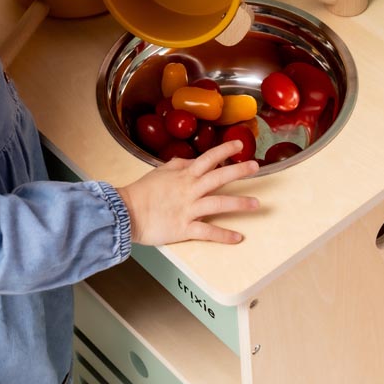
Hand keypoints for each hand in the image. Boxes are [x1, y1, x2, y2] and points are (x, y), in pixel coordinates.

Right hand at [117, 140, 259, 245]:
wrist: (127, 212)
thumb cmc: (142, 192)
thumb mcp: (160, 171)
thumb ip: (179, 164)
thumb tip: (192, 161)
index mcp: (184, 175)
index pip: (208, 158)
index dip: (225, 150)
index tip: (239, 145)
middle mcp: (190, 190)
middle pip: (219, 177)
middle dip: (239, 171)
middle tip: (256, 167)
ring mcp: (188, 209)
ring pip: (218, 203)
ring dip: (239, 203)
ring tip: (256, 203)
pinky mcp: (185, 228)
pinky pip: (208, 232)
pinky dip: (224, 235)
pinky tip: (238, 237)